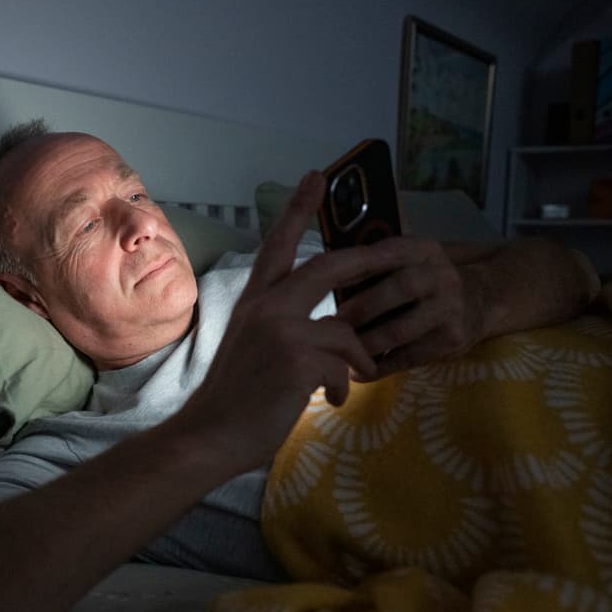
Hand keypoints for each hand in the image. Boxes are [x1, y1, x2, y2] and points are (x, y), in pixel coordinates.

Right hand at [179, 171, 377, 471]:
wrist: (210, 435)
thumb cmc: (233, 401)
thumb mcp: (254, 350)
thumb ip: (284, 331)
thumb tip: (327, 334)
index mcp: (254, 302)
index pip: (278, 246)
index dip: (298, 210)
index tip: (316, 176)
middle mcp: (267, 307)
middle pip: (330, 267)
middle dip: (371, 258)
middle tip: (401, 249)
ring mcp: (282, 330)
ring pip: (346, 333)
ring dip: (357, 360)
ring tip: (349, 382)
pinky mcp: (299, 359)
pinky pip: (344, 368)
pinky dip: (343, 389)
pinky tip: (331, 402)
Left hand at [334, 236, 486, 378]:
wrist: (482, 299)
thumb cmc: (427, 280)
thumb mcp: (411, 260)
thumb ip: (377, 265)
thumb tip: (321, 280)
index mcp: (424, 250)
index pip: (389, 253)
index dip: (356, 268)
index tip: (323, 282)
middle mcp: (442, 276)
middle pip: (400, 288)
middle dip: (361, 308)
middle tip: (331, 324)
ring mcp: (450, 309)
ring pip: (402, 329)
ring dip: (366, 343)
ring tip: (340, 352)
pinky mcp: (452, 340)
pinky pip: (410, 357)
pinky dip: (381, 367)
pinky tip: (358, 372)